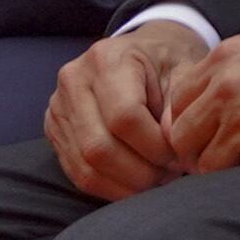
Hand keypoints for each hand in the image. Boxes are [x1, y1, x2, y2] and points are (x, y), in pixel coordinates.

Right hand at [46, 23, 210, 201]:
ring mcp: (58, 107)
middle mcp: (73, 80)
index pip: (124, 118)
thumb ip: (179, 107)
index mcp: (107, 59)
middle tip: (168, 173)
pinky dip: (110, 188)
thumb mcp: (185, 72)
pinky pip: (77, 174)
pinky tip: (135, 182)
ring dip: (126, 186)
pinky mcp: (54, 129)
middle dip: (141, 173)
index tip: (178, 154)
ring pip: (86, 168)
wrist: (141, 52)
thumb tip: (170, 145)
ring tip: (154, 178)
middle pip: (98, 148)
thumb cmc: (166, 63)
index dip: (155, 147)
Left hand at [157, 25, 239, 176]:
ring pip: (208, 165)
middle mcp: (228, 90)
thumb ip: (232, 74)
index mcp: (225, 60)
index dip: (189, 125)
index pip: (177, 103)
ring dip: (226, 170)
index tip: (205, 136)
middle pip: (183, 138)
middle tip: (224, 159)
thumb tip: (206, 107)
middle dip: (198, 152)